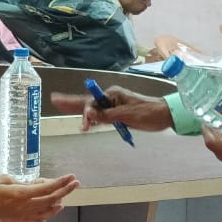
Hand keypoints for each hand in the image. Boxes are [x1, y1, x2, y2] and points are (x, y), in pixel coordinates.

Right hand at [0, 175, 79, 221]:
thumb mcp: (2, 179)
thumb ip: (19, 182)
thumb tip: (29, 185)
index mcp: (21, 193)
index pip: (46, 188)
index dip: (60, 182)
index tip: (70, 177)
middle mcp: (25, 206)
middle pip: (50, 199)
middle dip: (65, 191)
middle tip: (76, 183)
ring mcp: (22, 214)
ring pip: (46, 210)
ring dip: (58, 203)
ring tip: (66, 196)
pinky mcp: (18, 218)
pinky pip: (38, 218)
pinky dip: (48, 214)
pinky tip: (53, 210)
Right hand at [51, 86, 172, 132]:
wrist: (167, 115)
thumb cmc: (149, 113)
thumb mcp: (128, 115)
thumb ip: (107, 116)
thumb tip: (89, 115)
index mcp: (113, 94)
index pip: (92, 103)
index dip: (86, 114)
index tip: (85, 127)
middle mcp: (111, 98)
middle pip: (88, 102)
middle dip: (72, 102)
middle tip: (54, 99)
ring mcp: (115, 105)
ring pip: (94, 109)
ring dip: (83, 113)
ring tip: (63, 105)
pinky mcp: (120, 113)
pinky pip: (103, 115)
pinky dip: (94, 119)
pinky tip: (87, 120)